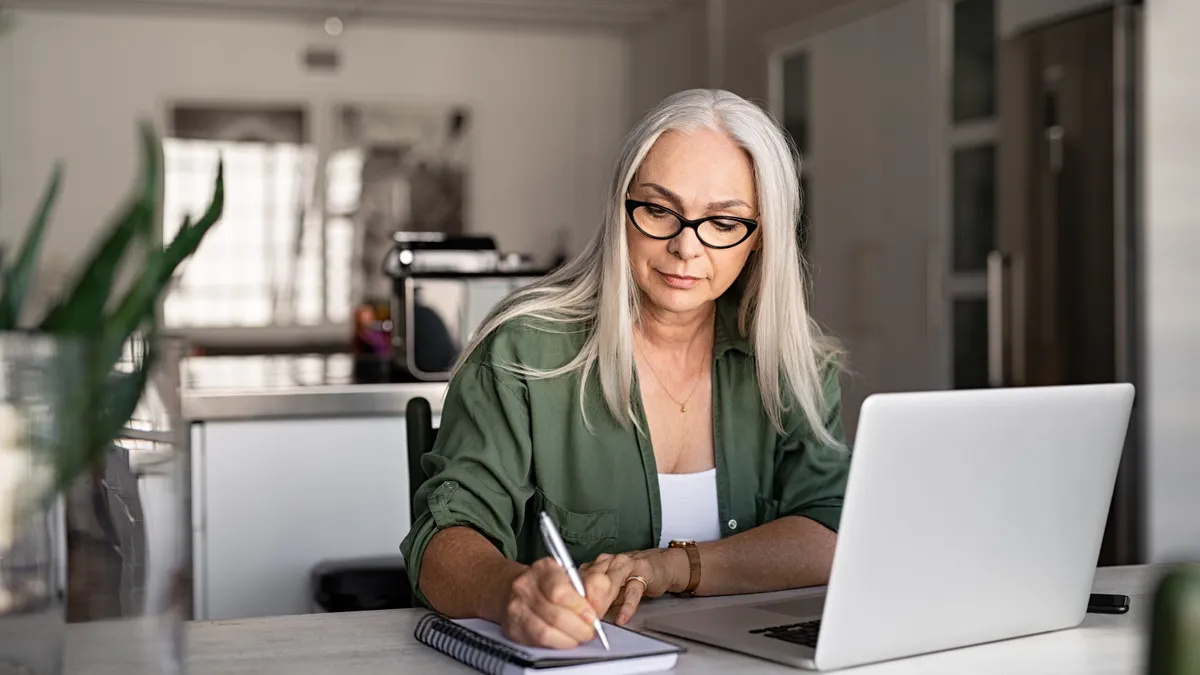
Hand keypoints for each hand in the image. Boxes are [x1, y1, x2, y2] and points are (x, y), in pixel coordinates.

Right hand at [499, 557, 614, 648]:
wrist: (513, 589)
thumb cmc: (548, 584)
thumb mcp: (571, 576)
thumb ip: (591, 585)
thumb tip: (600, 599)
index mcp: (543, 568)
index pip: (560, 591)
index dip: (580, 607)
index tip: (592, 616)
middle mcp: (525, 586)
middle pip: (555, 614)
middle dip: (579, 628)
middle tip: (589, 631)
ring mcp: (516, 608)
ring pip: (545, 632)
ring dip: (569, 639)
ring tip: (579, 636)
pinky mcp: (513, 628)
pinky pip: (538, 642)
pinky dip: (556, 644)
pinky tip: (564, 639)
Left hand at [579, 549, 684, 625]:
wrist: (659, 565)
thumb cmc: (631, 577)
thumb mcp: (609, 587)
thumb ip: (595, 597)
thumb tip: (579, 617)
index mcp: (596, 564)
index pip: (578, 579)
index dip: (573, 598)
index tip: (570, 615)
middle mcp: (608, 561)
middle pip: (590, 579)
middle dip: (584, 602)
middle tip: (582, 620)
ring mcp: (625, 565)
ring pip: (608, 582)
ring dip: (601, 602)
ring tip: (597, 619)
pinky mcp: (643, 572)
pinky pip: (633, 591)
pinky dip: (627, 607)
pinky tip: (622, 618)